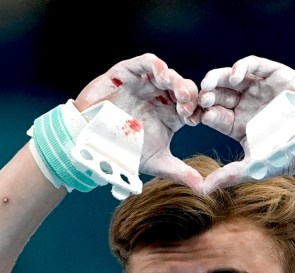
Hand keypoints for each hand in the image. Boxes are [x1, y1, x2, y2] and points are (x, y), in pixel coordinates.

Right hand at [75, 53, 202, 191]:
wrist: (90, 143)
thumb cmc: (122, 150)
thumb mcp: (156, 162)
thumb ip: (180, 172)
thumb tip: (204, 189)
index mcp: (171, 115)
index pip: (192, 107)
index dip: (197, 111)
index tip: (195, 121)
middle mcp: (161, 97)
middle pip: (183, 88)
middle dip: (190, 95)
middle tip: (188, 106)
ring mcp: (146, 84)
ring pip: (168, 74)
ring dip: (177, 81)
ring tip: (179, 93)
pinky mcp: (129, 73)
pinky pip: (146, 62)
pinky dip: (157, 65)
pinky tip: (163, 76)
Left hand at [197, 56, 294, 192]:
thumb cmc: (289, 154)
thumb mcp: (256, 166)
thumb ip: (229, 175)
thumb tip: (203, 190)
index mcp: (238, 124)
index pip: (215, 116)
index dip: (205, 115)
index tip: (201, 118)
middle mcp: (245, 104)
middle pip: (219, 95)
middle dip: (208, 95)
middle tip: (202, 99)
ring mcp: (258, 88)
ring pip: (231, 77)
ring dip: (218, 77)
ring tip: (210, 84)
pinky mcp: (273, 74)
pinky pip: (253, 64)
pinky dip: (241, 66)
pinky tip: (235, 77)